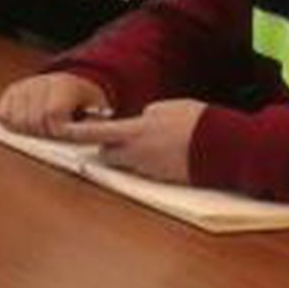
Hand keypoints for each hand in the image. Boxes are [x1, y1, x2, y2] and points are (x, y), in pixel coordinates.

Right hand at [0, 72, 112, 136]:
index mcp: (65, 84)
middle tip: (53, 133)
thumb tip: (83, 139)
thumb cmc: (85, 103)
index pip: (51, 113)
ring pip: (17, 121)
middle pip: (33, 120)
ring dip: (29, 131)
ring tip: (42, 128)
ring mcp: (23, 86)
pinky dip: (14, 125)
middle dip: (43, 133)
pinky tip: (28, 124)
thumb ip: (92, 126)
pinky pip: (4, 116)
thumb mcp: (98, 112)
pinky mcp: (11, 92)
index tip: (63, 135)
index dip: (57, 130)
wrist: (73, 85)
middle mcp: (41, 82)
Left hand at [65, 99, 207, 183]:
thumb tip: (140, 119)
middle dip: (106, 147)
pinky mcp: (162, 179)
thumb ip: (148, 113)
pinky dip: (149, 163)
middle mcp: (137, 154)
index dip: (76, 133)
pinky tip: (166, 154)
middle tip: (115, 137)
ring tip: (153, 143)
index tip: (63, 131)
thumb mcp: (168, 108)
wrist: (225, 148)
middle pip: (107, 154)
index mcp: (136, 132)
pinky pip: (147, 171)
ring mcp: (149, 170)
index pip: (95, 134)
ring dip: (130, 155)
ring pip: (128, 163)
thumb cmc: (200, 123)